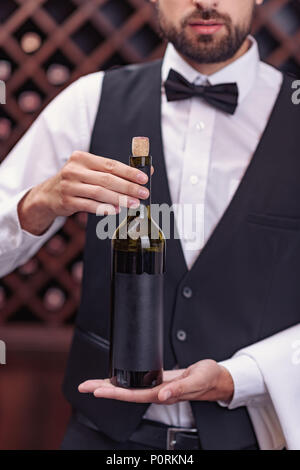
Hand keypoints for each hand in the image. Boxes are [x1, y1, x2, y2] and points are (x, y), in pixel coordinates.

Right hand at [18, 151, 153, 234]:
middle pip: (107, 179)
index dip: (129, 172)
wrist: (49, 194)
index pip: (110, 164)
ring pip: (99, 192)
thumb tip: (144, 172)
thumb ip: (113, 172)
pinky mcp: (67, 201)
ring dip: (119, 199)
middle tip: (143, 193)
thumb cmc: (76, 181)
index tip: (144, 178)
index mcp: (82, 158)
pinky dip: (104, 208)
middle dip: (128, 187)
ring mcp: (69, 186)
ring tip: (133, 204)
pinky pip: (89, 205)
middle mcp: (74, 170)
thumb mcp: (89, 171)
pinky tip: (116, 210)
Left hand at [78, 359, 233, 404]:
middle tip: (84, 386)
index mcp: (163, 394)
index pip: (133, 395)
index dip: (114, 392)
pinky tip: (115, 379)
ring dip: (110, 386)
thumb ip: (180, 389)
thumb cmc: (208, 379)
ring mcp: (156, 387)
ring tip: (92, 383)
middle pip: (125, 393)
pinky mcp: (158, 380)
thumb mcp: (196, 380)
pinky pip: (136, 382)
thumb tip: (162, 396)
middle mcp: (156, 392)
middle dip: (104, 389)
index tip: (97, 390)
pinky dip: (123, 380)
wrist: (216, 378)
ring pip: (128, 388)